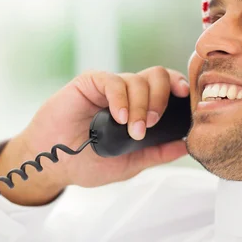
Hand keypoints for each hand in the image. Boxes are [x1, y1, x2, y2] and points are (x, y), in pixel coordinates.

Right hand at [0, 66, 189, 204]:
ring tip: (133, 130)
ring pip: (138, 79)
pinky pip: (112, 80)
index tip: (188, 100)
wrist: (53, 165)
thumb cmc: (87, 162)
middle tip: (151, 125)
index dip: (179, 88)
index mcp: (139, 107)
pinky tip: (118, 117)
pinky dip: (120, 98)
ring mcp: (108, 87)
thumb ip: (157, 153)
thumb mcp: (129, 163)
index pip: (167, 87)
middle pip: (157, 76)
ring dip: (141, 105)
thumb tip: (185, 145)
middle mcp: (127, 93)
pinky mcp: (88, 83)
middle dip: (162, 99)